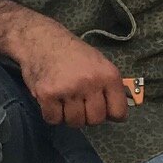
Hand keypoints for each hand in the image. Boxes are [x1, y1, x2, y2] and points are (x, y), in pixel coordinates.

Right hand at [12, 22, 129, 127]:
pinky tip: (53, 102)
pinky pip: (53, 119)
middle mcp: (90, 82)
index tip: (105, 111)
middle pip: (95, 120)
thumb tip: (118, 114)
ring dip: (70, 116)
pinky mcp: (47, 94)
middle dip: (89, 117)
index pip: (118, 112)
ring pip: (75, 122)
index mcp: (108, 75)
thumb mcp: (101, 64)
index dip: (112, 115)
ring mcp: (68, 89)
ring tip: (66, 101)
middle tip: (81, 105)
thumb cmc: (74, 54)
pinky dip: (52, 115)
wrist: (43, 40)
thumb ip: (110, 88)